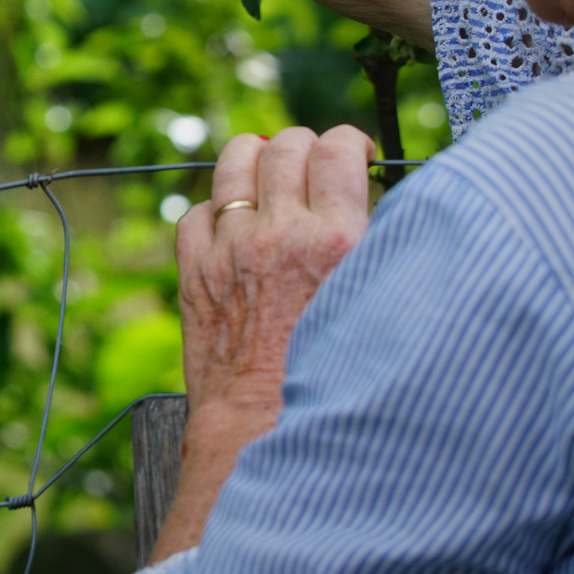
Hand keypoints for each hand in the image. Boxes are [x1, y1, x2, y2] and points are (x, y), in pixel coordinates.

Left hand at [150, 125, 373, 560]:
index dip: (348, 142)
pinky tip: (232, 224)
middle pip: (285, 146)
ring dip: (253, 157)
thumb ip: (379, 250)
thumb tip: (380, 210)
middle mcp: (279, 233)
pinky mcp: (193, 271)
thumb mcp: (379, 307)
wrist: (267, 431)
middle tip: (314, 167)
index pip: (337, 148)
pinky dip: (214, 210)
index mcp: (337, 239)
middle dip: (303, 146)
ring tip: (267, 170)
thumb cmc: (337, 383)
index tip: (354, 156)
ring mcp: (229, 248)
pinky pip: (195, 212)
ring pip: (233, 162)